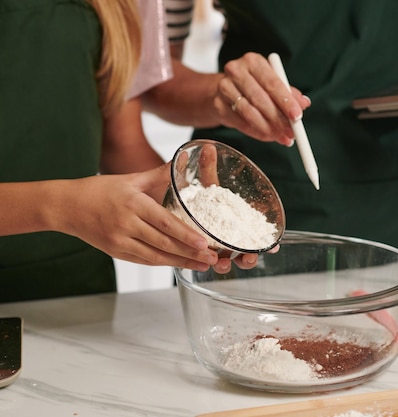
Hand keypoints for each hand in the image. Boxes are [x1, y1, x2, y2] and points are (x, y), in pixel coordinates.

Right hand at [57, 164, 220, 270]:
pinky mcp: (116, 252)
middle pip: (164, 243)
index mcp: (133, 204)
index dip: (185, 235)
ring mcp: (120, 241)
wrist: (66, 206)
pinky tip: (180, 263)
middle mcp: (127, 224)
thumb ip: (158, 174)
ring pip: (155, 256)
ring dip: (181, 262)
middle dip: (190, 253)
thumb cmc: (99, 190)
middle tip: (212, 258)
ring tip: (202, 264)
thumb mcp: (130, 178)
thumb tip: (181, 162)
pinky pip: (144, 260)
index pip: (165, 222)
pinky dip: (164, 263)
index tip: (204, 242)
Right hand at [213, 52, 310, 144]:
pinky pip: (240, 123)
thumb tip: (304, 104)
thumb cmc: (251, 86)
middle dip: (278, 119)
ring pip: (249, 112)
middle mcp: (236, 71)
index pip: (272, 82)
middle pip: (260, 98)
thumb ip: (289, 93)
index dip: (286, 101)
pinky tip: (268, 136)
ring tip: (281, 137)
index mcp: (253, 61)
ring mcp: (224, 88)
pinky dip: (257, 132)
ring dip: (268, 129)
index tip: (297, 116)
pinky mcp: (218, 105)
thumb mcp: (271, 84)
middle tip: (292, 133)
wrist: (218, 91)